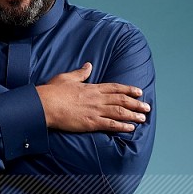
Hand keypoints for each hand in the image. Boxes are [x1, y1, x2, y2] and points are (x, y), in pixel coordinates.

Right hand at [36, 62, 150, 132]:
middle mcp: (97, 98)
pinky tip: (130, 128)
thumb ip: (81, 73)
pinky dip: (122, 126)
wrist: (45, 105)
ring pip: (119, 112)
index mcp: (92, 87)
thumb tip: (88, 65)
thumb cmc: (54, 91)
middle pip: (122, 100)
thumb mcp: (68, 78)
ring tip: (143, 118)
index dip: (129, 90)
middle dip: (136, 104)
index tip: (139, 92)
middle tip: (147, 108)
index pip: (116, 88)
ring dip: (133, 115)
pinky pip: (110, 125)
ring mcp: (95, 111)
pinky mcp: (91, 123)